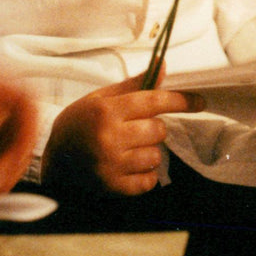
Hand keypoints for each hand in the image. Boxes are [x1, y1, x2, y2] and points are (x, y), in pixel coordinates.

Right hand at [41, 67, 203, 196]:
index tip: (200, 102)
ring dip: (150, 151)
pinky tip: (131, 166)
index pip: (153, 102)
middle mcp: (110, 138)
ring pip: (156, 156)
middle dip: (155, 127)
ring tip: (131, 147)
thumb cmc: (79, 123)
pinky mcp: (113, 188)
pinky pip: (148, 181)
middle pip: (158, 130)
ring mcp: (111, 165)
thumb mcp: (101, 97)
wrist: (54, 161)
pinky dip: (146, 174)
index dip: (180, 100)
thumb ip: (134, 85)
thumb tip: (163, 67)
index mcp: (107, 111)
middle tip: (139, 127)